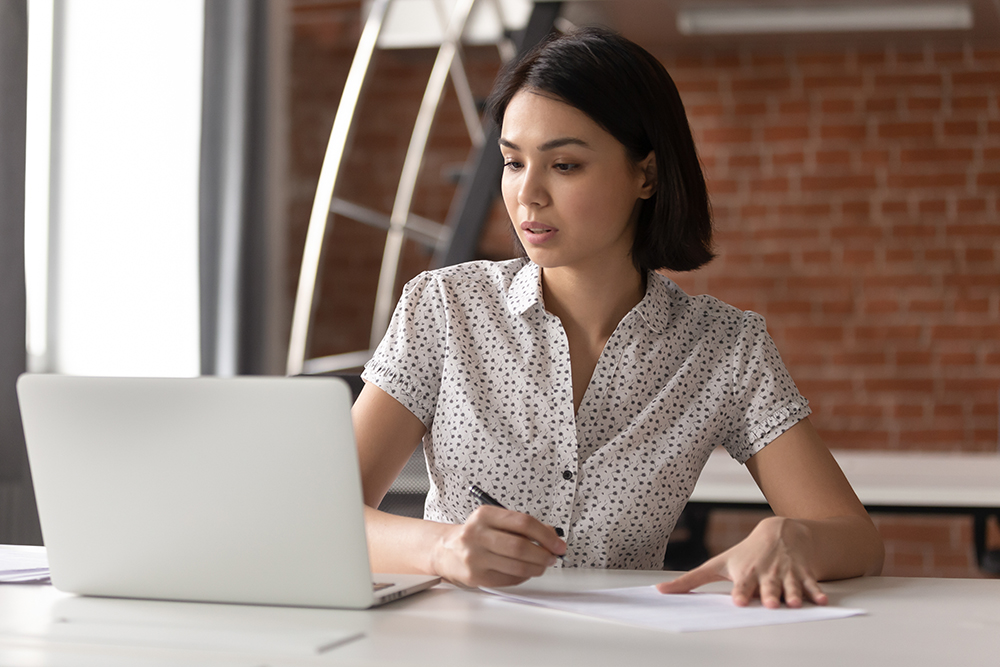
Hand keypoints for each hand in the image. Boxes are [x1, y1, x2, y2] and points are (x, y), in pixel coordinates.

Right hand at [431, 506, 565, 587]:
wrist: (445, 550)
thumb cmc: (475, 535)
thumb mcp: (495, 521)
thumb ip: (522, 526)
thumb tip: (551, 536)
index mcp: (484, 515)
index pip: (523, 523)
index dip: (546, 535)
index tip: (557, 543)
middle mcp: (477, 535)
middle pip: (520, 547)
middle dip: (543, 554)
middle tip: (552, 556)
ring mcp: (475, 557)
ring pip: (517, 566)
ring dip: (536, 568)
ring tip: (542, 565)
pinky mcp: (476, 576)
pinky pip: (509, 579)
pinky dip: (523, 576)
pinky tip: (524, 571)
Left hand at [656, 516, 827, 608]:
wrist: (781, 532)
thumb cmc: (744, 554)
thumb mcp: (717, 564)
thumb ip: (690, 580)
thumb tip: (660, 590)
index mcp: (745, 573)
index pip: (742, 585)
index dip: (741, 592)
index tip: (737, 600)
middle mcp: (766, 574)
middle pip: (767, 586)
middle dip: (769, 594)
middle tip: (770, 603)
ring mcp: (785, 573)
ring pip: (790, 586)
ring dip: (792, 594)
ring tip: (793, 604)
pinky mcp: (803, 574)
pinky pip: (812, 584)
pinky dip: (817, 592)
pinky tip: (823, 601)